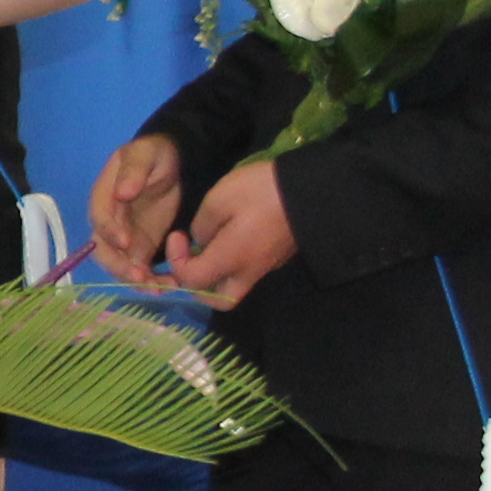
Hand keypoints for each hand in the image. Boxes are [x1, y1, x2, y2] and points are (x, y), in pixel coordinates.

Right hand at [91, 135, 184, 290]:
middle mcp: (110, 223)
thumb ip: (133, 171)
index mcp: (104, 198)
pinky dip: (152, 281)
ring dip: (136, 280)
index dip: (110, 232)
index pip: (100, 219)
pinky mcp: (143, 248)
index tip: (126, 242)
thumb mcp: (145, 154)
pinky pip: (141, 269)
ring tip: (159, 288)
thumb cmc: (154, 155)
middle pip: (104, 250)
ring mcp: (126, 238)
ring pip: (121, 265)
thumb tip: (122, 193)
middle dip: (120, 266)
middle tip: (141, 277)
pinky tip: (168, 286)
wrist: (173, 162)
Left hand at [169, 157, 297, 310]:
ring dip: (214, 275)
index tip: (179, 236)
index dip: (176, 262)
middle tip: (189, 259)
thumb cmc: (262, 192)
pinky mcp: (278, 257)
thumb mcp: (220, 198)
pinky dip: (232, 263)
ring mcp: (267, 266)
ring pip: (234, 287)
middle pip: (219, 300)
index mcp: (232, 260)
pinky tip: (228, 238)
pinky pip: (249, 270)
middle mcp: (250, 271)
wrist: (314, 190)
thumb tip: (200, 240)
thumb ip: (202, 224)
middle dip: (197, 286)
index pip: (192, 281)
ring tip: (206, 247)